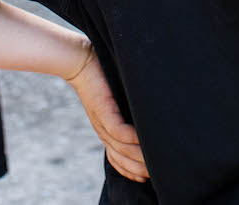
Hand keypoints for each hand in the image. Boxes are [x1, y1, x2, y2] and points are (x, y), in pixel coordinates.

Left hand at [64, 42, 147, 182]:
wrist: (80, 61)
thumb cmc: (102, 76)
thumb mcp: (118, 99)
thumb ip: (131, 111)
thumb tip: (151, 116)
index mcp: (106, 131)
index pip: (118, 160)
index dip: (132, 171)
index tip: (148, 177)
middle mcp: (103, 131)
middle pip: (122, 159)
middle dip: (140, 168)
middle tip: (158, 171)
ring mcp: (102, 122)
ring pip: (121, 149)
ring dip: (140, 156)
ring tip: (156, 159)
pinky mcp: (103, 110)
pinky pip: (118, 131)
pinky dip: (132, 138)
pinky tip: (144, 139)